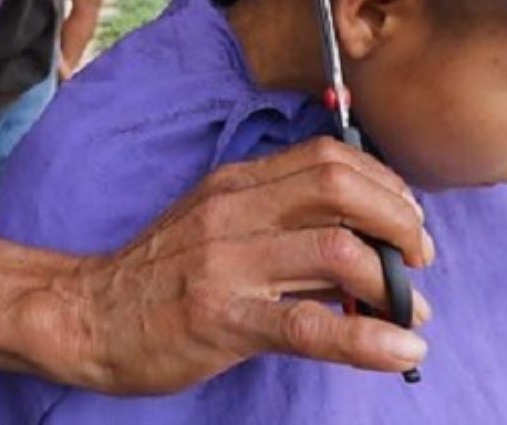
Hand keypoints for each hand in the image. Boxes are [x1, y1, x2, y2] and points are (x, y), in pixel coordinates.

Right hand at [39, 137, 433, 394]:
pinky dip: (369, 338)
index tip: (407, 217)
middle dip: (400, 221)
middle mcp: (236, 211)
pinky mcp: (223, 320)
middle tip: (420, 258)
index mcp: (237, 183)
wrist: (86, 315)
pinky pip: (310, 326)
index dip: (384, 182)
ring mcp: (229, 265)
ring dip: (393, 281)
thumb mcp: (216, 223)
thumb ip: (277, 217)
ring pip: (336, 250)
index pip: (328, 157)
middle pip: (341, 188)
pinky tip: (401, 348)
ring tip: (413, 309)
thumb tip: (359, 236)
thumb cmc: (159, 274)